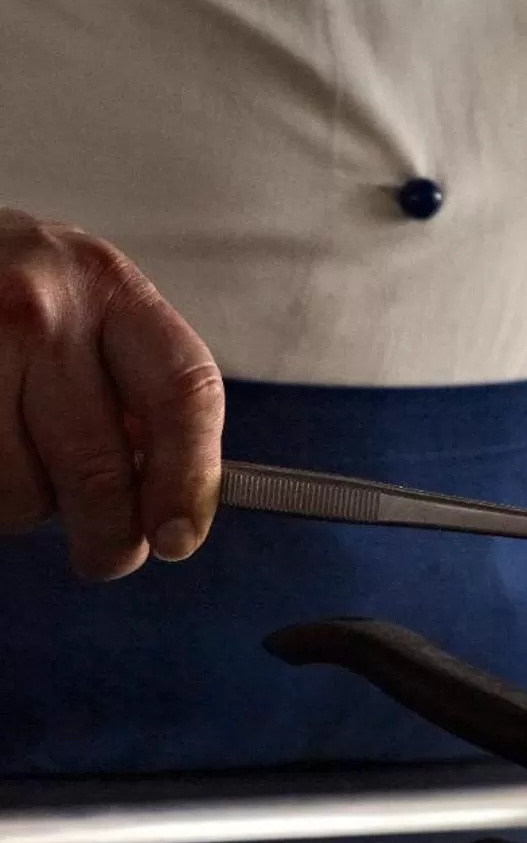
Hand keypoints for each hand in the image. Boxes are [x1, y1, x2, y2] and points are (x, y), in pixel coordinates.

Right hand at [0, 210, 223, 577]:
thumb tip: (173, 502)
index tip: (182, 537)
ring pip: (21, 490)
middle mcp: (42, 311)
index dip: (189, 478)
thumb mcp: (96, 307)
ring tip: (25, 463)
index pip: (183, 392)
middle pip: (100, 465)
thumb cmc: (27, 294)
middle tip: (109, 553)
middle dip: (110, 535)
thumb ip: (142, 389)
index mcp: (111, 288)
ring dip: (29, 507)